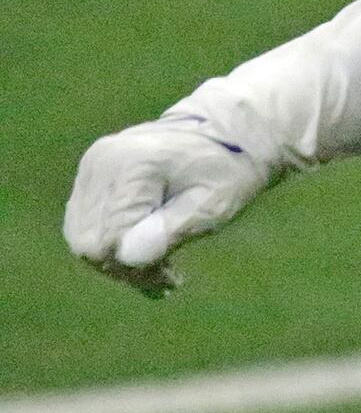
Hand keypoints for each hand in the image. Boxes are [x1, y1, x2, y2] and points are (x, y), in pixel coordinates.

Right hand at [63, 113, 274, 295]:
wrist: (224, 134)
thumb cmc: (227, 171)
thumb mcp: (216, 203)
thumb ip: (174, 228)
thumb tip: (129, 257)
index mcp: (133, 165)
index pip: (111, 239)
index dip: (136, 268)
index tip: (172, 279)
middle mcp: (102, 163)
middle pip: (89, 242)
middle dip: (126, 269)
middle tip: (167, 278)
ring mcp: (92, 167)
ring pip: (82, 238)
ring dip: (117, 261)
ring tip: (160, 269)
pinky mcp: (90, 176)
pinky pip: (85, 225)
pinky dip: (111, 246)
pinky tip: (145, 253)